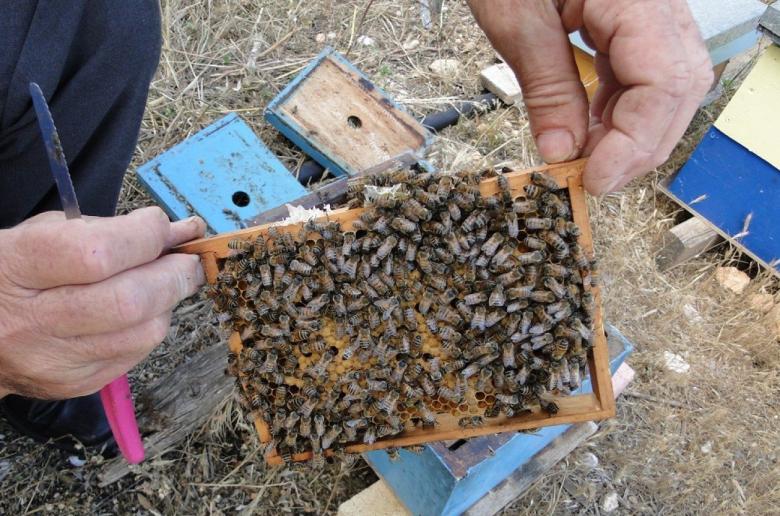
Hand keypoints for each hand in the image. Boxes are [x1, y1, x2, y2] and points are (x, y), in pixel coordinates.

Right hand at [0, 207, 205, 398]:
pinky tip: (141, 311)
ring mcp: (54, 359)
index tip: (163, 227)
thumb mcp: (49, 233)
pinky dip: (150, 327)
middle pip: (129, 301)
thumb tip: (180, 231)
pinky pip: (136, 354)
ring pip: (143, 333)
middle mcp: (32, 320)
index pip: (98, 254)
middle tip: (187, 261)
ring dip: (167, 303)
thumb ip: (113, 230)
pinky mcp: (75, 384)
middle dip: (174, 275)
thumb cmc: (18, 270)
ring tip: (163, 284)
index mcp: (17, 266)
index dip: (145, 237)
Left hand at [468, 0, 713, 193]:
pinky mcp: (632, 17)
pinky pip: (642, 71)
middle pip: (678, 86)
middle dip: (639, 144)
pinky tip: (590, 129)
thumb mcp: (517, 19)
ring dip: (630, 131)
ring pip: (667, 84)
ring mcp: (650, 8)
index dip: (634, 141)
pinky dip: (618, 108)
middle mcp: (657, 1)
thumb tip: (561, 152)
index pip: (664, 81)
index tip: (594, 178)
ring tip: (587, 160)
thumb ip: (546, 86)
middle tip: (594, 179)